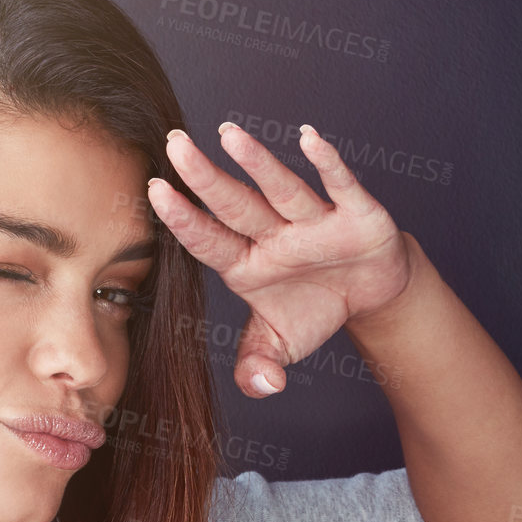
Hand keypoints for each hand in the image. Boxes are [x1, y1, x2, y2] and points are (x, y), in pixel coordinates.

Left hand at [147, 122, 411, 396]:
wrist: (368, 293)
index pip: (209, 240)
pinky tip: (309, 137)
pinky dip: (328, 164)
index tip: (153, 192)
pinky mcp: (355, 213)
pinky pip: (340, 186)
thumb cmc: (313, 308)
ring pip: (280, 188)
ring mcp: (312, 221)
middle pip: (235, 204)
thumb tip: (262, 387)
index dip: (184, 219)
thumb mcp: (280, 346)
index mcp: (246, 263)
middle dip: (206, 177)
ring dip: (257, 163)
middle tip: (174, 144)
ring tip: (229, 134)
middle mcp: (273, 235)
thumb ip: (258, 367)